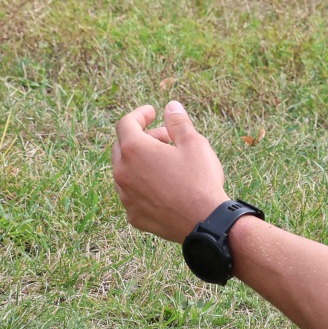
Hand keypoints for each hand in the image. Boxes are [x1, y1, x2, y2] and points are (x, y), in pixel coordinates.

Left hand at [110, 102, 228, 241]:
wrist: (205, 222)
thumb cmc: (200, 180)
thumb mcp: (194, 144)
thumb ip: (178, 122)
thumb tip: (171, 106)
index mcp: (134, 150)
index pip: (126, 123)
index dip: (140, 114)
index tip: (153, 112)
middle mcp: (122, 171)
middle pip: (123, 147)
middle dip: (143, 138)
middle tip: (167, 139)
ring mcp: (125, 195)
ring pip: (126, 171)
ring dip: (141, 163)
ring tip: (167, 164)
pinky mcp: (133, 214)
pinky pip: (133, 194)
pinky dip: (144, 186)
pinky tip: (164, 188)